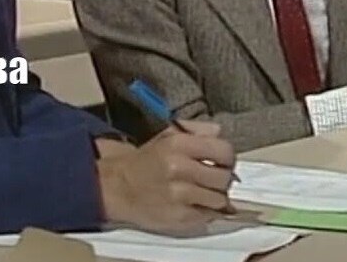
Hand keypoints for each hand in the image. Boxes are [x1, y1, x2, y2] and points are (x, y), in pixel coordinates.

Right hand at [97, 120, 236, 234]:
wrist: (119, 187)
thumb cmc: (147, 160)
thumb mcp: (168, 135)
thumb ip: (197, 129)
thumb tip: (221, 132)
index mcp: (179, 144)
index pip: (225, 151)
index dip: (227, 157)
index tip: (221, 160)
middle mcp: (180, 169)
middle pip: (225, 177)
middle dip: (222, 178)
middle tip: (213, 177)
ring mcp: (180, 195)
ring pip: (220, 199)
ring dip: (215, 196)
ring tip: (203, 191)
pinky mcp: (178, 217)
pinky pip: (209, 216)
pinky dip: (206, 210)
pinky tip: (195, 203)